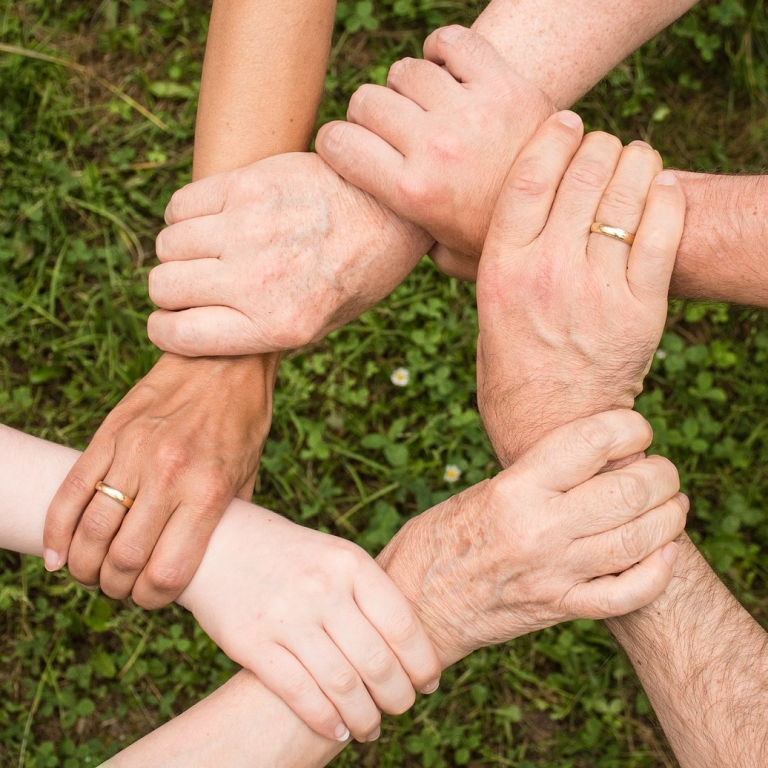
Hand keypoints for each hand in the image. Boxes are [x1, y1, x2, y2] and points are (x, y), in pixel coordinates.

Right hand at [43, 353, 276, 607]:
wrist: (224, 360)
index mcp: (208, 492)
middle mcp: (169, 475)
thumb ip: (225, 520)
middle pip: (123, 559)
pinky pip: (71, 491)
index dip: (152, 599)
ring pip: (91, 530)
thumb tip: (206, 562)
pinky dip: (57, 531)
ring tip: (91, 572)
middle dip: (116, 588)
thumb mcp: (248, 475)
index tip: (151, 598)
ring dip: (84, 566)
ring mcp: (134, 452)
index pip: (167, 572)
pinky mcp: (110, 434)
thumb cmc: (242, 422)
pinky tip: (58, 555)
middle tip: (119, 588)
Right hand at [147, 152, 432, 355]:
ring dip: (179, 251)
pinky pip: (181, 204)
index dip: (166, 330)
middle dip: (171, 291)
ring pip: (168, 244)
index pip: (178, 335)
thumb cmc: (358, 273)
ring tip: (208, 250)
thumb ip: (262, 332)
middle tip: (196, 284)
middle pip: (164, 286)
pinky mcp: (249, 185)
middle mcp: (258, 280)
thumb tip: (202, 330)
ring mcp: (250, 229)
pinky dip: (185, 215)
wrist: (393, 210)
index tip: (173, 321)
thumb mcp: (322, 324)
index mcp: (278, 325)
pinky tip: (212, 220)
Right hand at [178, 502, 440, 743]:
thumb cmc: (289, 554)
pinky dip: (325, 720)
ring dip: (365, 717)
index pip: (402, 624)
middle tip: (402, 708)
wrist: (218, 541)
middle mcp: (322, 588)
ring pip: (342, 684)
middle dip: (398, 696)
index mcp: (350, 563)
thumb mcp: (334, 555)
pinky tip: (337, 730)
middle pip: (377, 661)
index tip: (428, 683)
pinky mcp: (252, 643)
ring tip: (371, 728)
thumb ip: (367, 593)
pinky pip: (299, 693)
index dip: (422, 662)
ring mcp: (286, 616)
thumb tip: (410, 646)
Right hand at [316, 25, 553, 278]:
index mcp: (413, 193)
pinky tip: (446, 70)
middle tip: (389, 130)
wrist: (569, 213)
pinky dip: (442, 49)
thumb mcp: (448, 256)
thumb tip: (384, 232)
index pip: (338, 143)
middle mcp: (435, 147)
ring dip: (406, 86)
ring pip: (405, 71)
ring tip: (423, 106)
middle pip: (366, 101)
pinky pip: (452, 42)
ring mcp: (470, 112)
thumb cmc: (499, 238)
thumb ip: (410, 241)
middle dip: (367, 115)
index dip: (334, 142)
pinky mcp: (504, 84)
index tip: (346, 148)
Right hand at [377, 410, 685, 666]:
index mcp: (514, 489)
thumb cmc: (437, 541)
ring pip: (639, 540)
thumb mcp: (479, 492)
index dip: (628, 427)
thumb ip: (533, 478)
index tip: (636, 429)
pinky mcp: (559, 608)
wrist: (414, 607)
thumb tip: (589, 460)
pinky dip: (658, 573)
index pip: (590, 442)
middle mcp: (539, 528)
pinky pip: (626, 595)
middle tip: (661, 470)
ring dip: (669, 517)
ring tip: (672, 504)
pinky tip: (665, 553)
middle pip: (628, 490)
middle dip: (660, 474)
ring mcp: (553, 573)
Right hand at [475, 112, 685, 464]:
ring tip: (635, 160)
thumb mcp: (484, 312)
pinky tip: (661, 187)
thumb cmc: (511, 370)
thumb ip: (486, 263)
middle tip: (603, 145)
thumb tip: (466, 225)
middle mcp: (547, 272)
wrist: (552, 428)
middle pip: (583, 174)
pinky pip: (662, 231)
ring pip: (626, 193)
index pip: (530, 176)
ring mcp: (597, 289)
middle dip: (598, 145)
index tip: (566, 120)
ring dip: (635, 162)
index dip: (553, 136)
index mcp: (501, 269)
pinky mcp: (641, 308)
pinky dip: (666, 197)